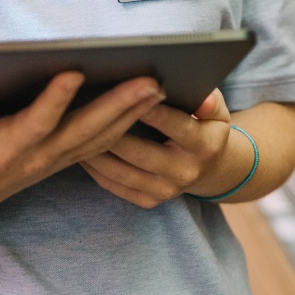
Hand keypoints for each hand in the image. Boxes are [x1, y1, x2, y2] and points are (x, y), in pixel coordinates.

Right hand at [0, 71, 164, 226]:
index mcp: (9, 147)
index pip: (38, 122)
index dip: (55, 100)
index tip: (73, 72)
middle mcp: (40, 154)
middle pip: (86, 129)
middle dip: (119, 105)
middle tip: (150, 82)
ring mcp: (57, 157)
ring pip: (102, 136)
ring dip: (132, 114)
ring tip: (159, 89)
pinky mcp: (65, 156)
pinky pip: (103, 142)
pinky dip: (127, 124)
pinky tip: (147, 106)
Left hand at [81, 89, 236, 208]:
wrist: (211, 169)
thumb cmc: (207, 128)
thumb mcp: (218, 112)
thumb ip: (211, 101)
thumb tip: (205, 98)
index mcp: (204, 145)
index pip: (177, 126)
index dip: (153, 112)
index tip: (130, 93)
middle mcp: (185, 172)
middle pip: (143, 153)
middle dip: (114, 131)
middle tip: (89, 110)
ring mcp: (165, 191)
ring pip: (122, 172)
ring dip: (96, 152)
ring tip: (76, 129)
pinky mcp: (149, 201)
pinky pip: (115, 185)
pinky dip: (95, 168)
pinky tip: (80, 150)